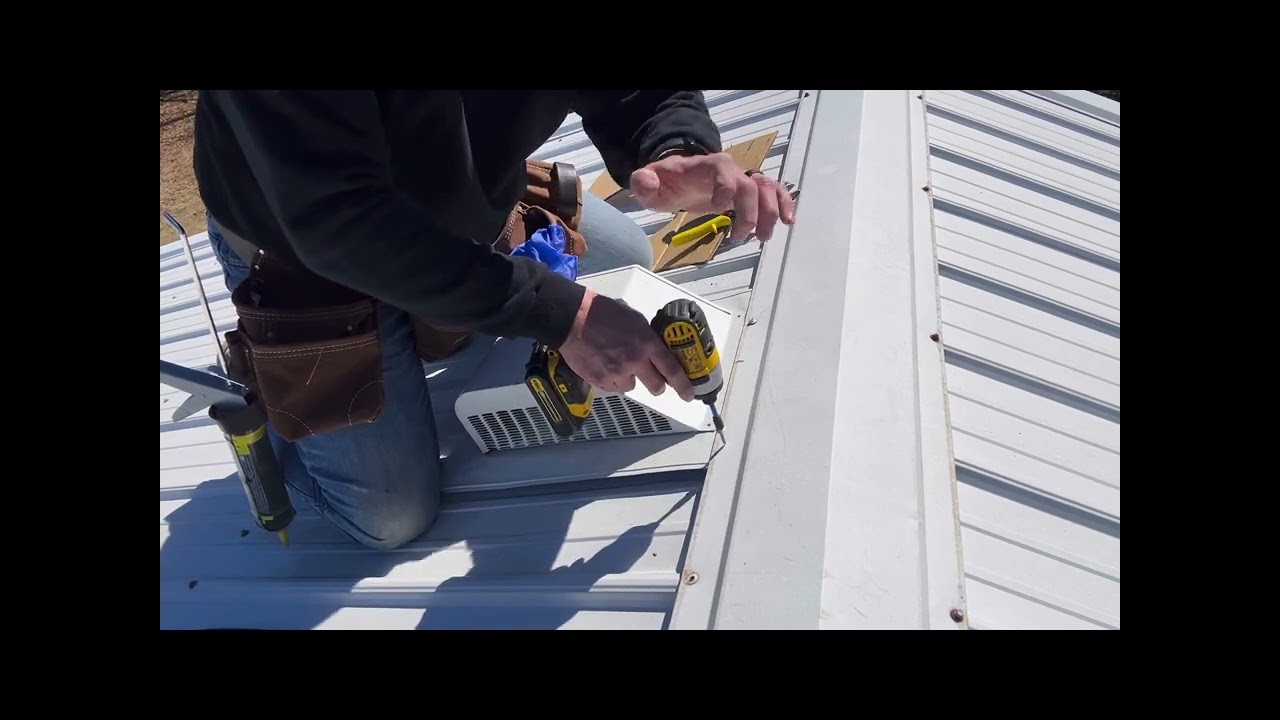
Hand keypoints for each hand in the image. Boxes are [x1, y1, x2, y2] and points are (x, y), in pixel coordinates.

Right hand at [558, 289, 694, 401]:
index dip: (683, 385)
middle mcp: (635, 360)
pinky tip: (605, 365)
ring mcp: (617, 372)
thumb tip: (655, 349)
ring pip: (632, 386)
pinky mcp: (601, 380)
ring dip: (630, 378)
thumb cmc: (602, 313)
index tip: (689, 394)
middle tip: (654, 380)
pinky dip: (612, 380)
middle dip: (657, 384)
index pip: (672, 370)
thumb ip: (647, 337)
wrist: (573, 319)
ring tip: (618, 363)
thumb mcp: (634, 318)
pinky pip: (614, 386)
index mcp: (646, 343)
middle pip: (656, 385)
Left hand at [630, 152, 796, 241]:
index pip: (723, 169)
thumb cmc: (665, 182)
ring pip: (767, 188)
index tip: (720, 210)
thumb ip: (644, 182)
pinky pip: (773, 193)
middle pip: (751, 184)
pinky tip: (789, 222)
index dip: (726, 187)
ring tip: (764, 237)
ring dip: (772, 212)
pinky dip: (784, 205)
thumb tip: (646, 182)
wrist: (678, 177)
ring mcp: (742, 180)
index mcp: (706, 166)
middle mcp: (730, 170)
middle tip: (743, 237)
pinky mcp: (749, 192)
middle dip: (751, 212)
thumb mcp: (648, 182)